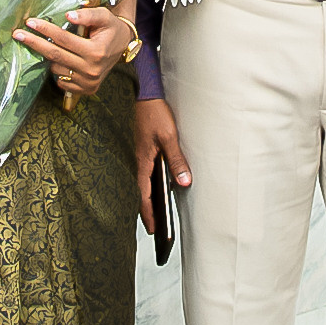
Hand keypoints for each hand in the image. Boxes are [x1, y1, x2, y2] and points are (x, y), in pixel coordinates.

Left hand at [14, 6, 130, 97]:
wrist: (123, 46)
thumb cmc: (111, 28)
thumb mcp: (104, 16)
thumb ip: (87, 15)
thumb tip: (68, 16)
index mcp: (96, 51)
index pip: (64, 39)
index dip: (45, 29)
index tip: (30, 22)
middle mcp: (92, 70)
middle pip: (55, 55)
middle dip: (34, 43)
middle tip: (18, 34)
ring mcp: (88, 83)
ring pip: (56, 69)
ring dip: (48, 56)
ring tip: (46, 45)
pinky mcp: (86, 90)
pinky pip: (62, 81)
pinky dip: (57, 70)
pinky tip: (60, 60)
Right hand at [135, 97, 191, 233]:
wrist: (147, 93)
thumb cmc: (156, 113)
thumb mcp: (169, 137)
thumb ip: (176, 160)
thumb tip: (184, 182)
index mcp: (143, 161)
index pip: (144, 194)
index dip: (149, 213)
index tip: (154, 230)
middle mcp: (141, 160)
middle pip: (143, 191)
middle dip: (149, 210)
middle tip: (156, 228)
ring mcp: (143, 154)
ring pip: (147, 181)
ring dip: (152, 197)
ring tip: (160, 212)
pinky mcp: (147, 148)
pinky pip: (150, 171)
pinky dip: (155, 183)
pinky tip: (164, 186)